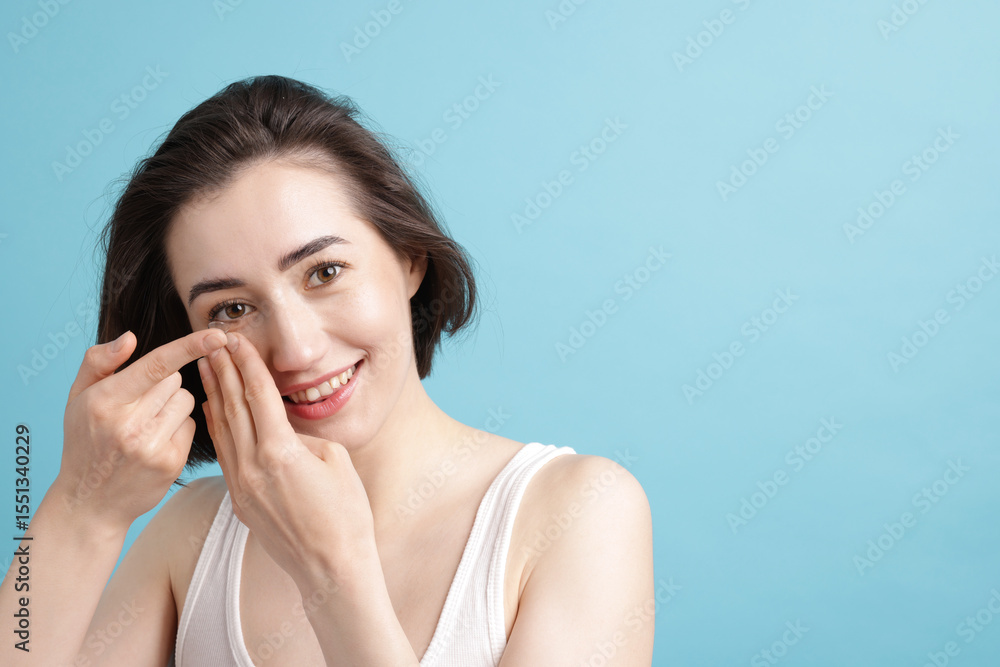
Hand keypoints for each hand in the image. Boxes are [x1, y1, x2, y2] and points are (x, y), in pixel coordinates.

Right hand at [56, 328, 228, 530]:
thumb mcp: (78, 397)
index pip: (156, 365)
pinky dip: (178, 428)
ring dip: (173, 405)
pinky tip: (156, 441)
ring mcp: (152, 446)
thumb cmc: (86, 440)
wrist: (90, 500)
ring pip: (188, 400)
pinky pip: (191, 425)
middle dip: (163, 384)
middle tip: (139, 405)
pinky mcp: (171, 462)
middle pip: (175, 380)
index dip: (190, 347)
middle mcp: (129, 424)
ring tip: (146, 423)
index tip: (218, 335)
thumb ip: (99, 361)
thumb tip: (130, 338)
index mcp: (105, 401)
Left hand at [198, 331, 375, 590]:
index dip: (248, 364)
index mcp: (281, 451)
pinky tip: (212, 411)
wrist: (331, 566)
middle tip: (214, 343)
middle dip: (224, 372)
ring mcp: (242, 484)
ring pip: (222, 429)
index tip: (238, 341)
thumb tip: (286, 427)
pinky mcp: (240, 500)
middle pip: (234, 407)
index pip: (259, 395)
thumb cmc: (345, 514)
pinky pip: (224, 453)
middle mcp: (254, 465)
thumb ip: (305, 436)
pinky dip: (216, 427)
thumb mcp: (335, 460)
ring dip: (214, 395)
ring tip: (206, 367)